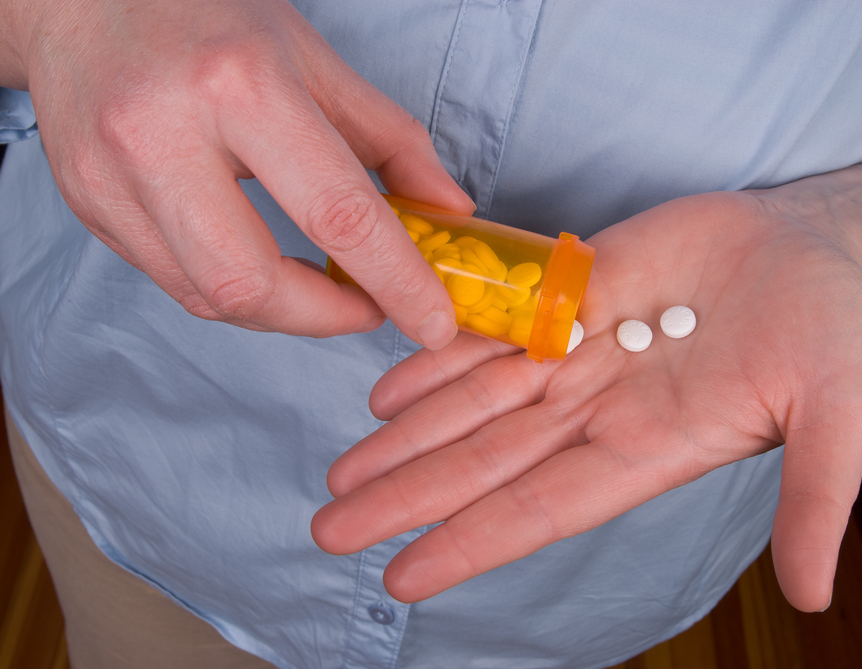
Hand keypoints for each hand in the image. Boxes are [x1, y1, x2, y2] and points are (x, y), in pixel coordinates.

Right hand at [2, 0, 472, 342]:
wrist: (79, 0)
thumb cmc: (206, 19)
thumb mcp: (314, 60)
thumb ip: (391, 140)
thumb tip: (449, 209)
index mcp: (239, 85)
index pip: (337, 213)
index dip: (396, 281)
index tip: (433, 322)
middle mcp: (163, 134)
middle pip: (254, 283)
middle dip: (326, 317)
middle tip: (367, 302)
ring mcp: (111, 177)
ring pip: (209, 297)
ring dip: (282, 310)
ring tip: (319, 283)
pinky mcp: (89, 206)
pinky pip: (174, 282)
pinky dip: (232, 289)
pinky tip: (260, 262)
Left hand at [312, 190, 861, 611]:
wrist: (808, 247)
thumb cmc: (826, 330)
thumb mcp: (836, 413)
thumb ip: (815, 498)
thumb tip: (812, 598)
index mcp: (648, 447)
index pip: (541, 507)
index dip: (470, 542)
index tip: (401, 575)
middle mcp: (598, 409)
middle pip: (485, 462)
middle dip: (408, 496)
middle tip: (331, 528)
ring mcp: (578, 353)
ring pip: (474, 403)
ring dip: (406, 438)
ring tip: (343, 474)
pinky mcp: (572, 295)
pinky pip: (495, 333)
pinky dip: (442, 360)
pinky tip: (389, 388)